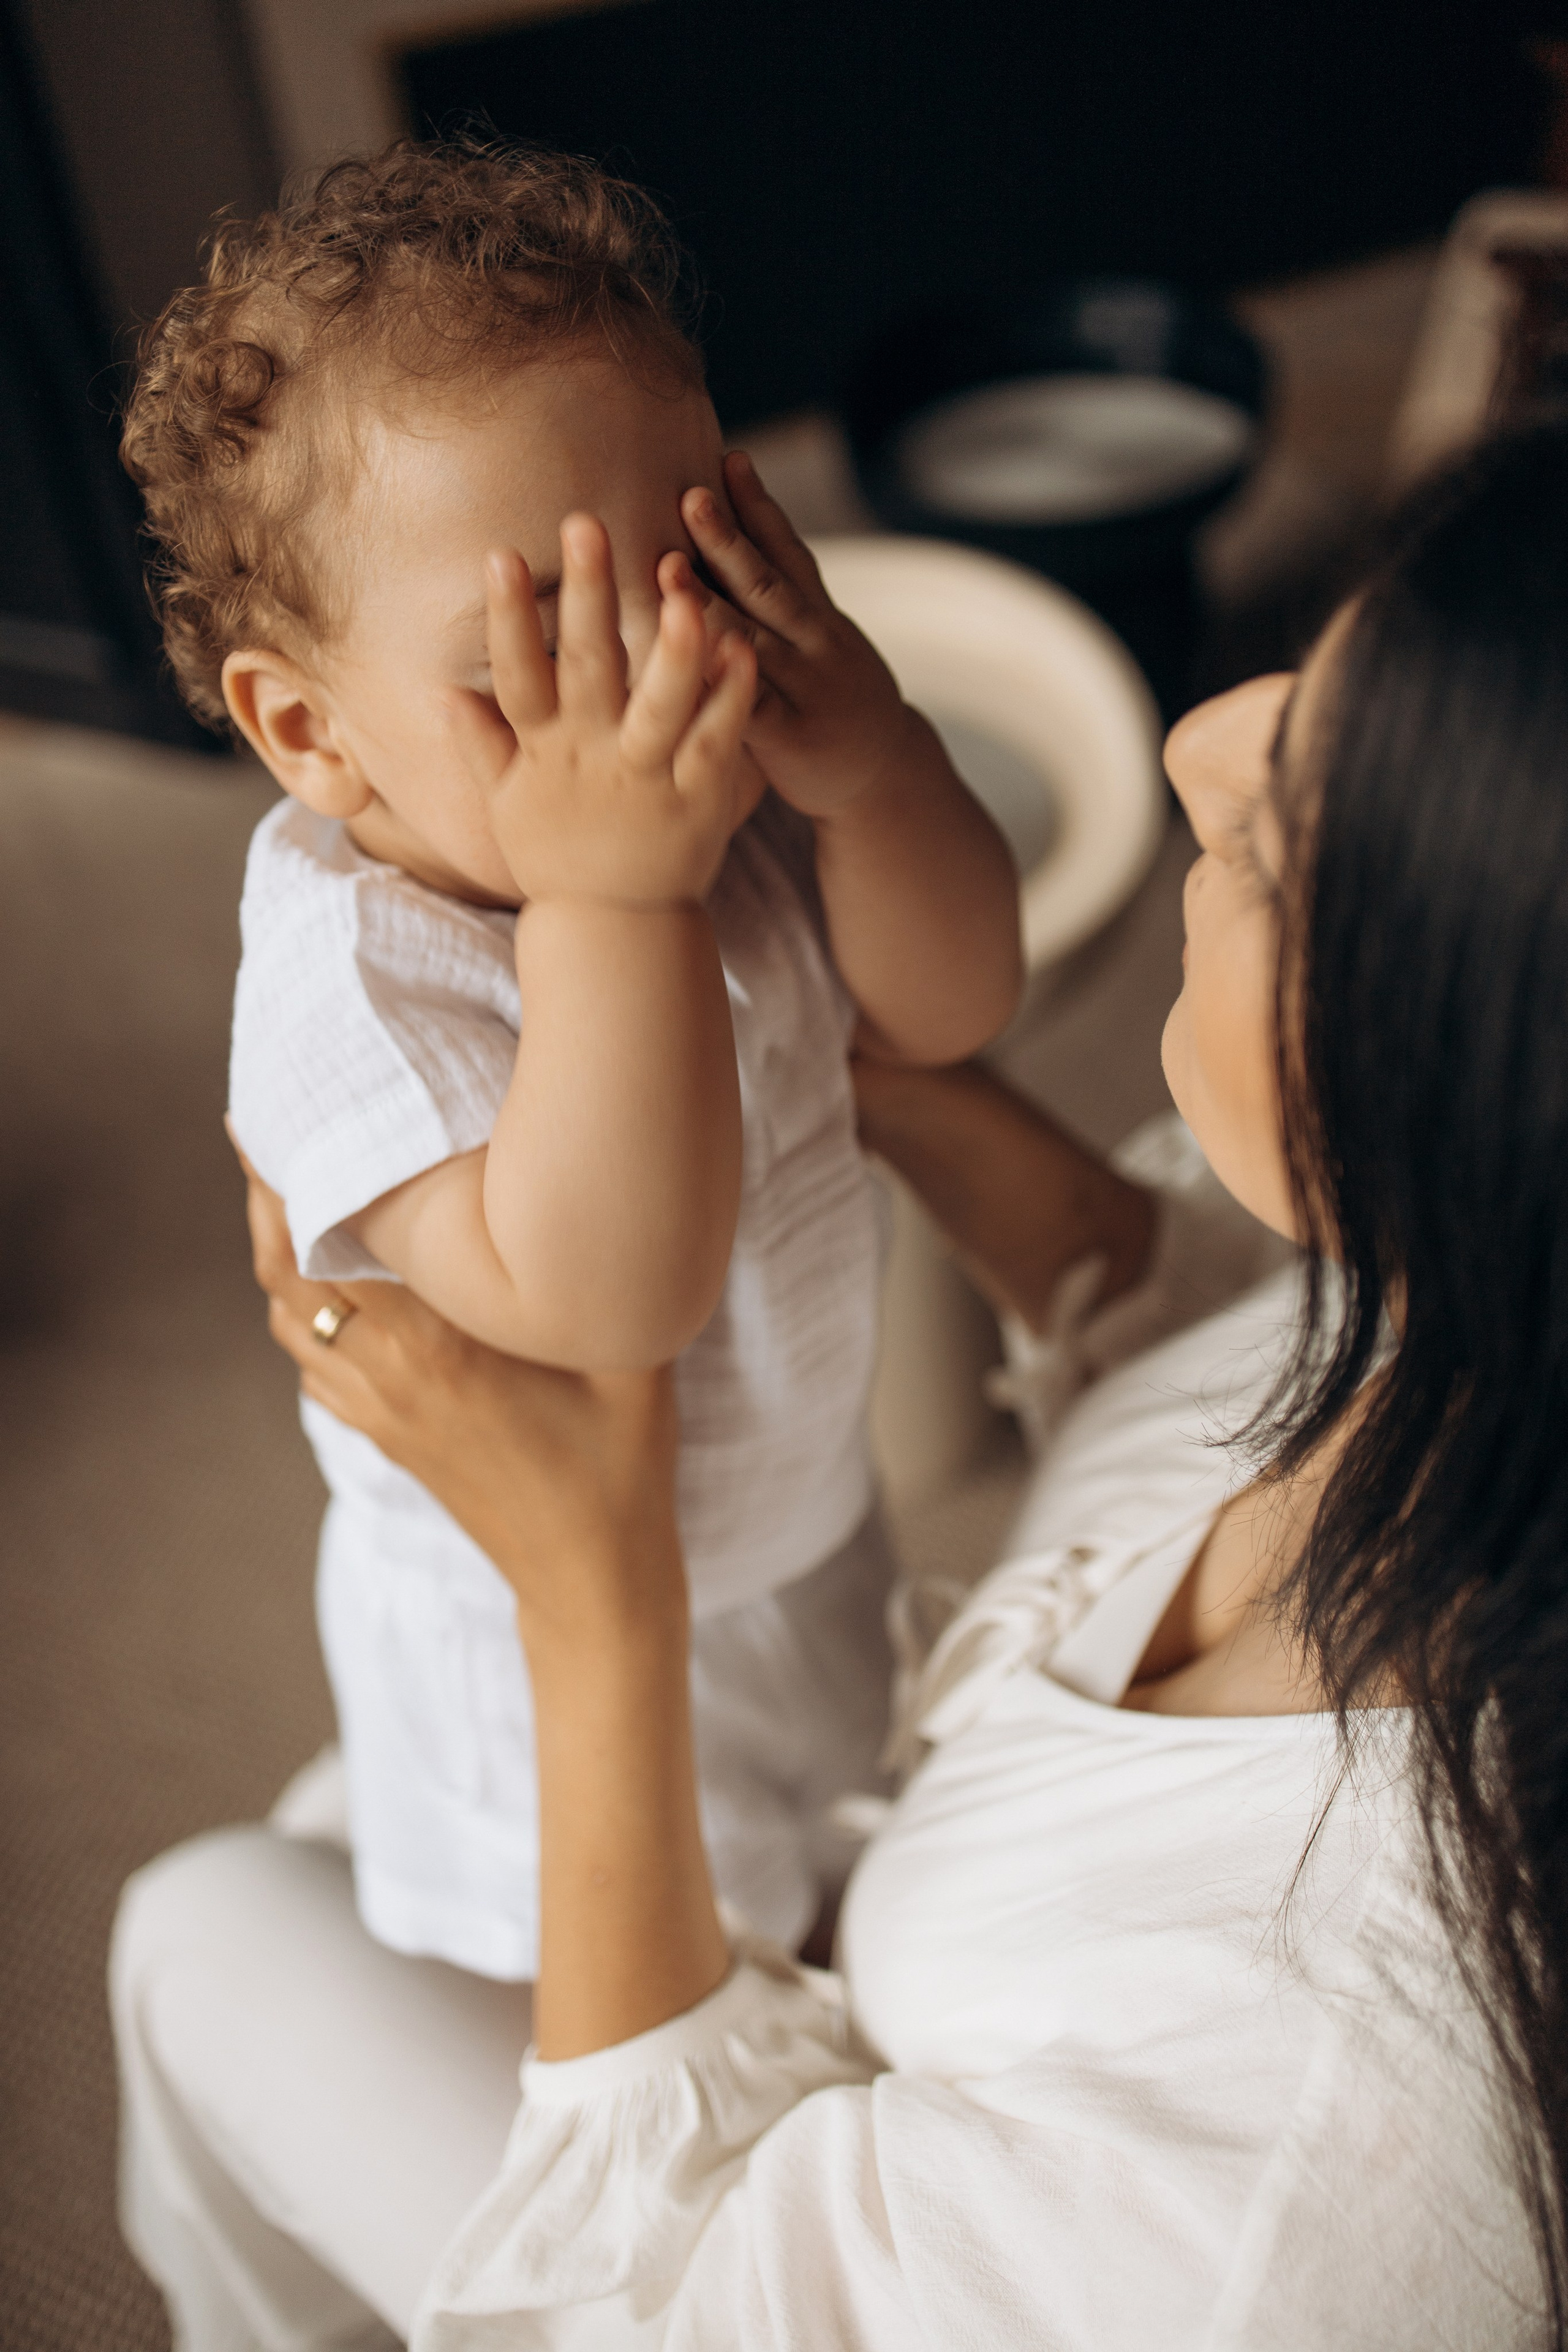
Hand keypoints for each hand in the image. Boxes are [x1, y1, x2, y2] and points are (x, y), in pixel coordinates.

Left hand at [238, 1151, 685, 1650]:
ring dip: (279, 1258)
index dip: (291, 1183)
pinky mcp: (386, 1438)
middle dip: (267, 1203)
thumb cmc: (620, 1463)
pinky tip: (331, 1285)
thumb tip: (580, 1191)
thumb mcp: (625, 1354)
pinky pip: (315, 1365)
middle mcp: (389, 1376)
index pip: (331, 1249)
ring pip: (291, 1323)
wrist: (592, 1577)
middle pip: (286, 1277)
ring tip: (288, 1198)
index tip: (275, 1121)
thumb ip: (590, 1279)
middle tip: (263, 1139)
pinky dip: (304, 1314)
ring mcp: (380, 1413)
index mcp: (435, 1347)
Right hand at [449, 513, 757, 907]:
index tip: (500, 553)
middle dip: (587, 595)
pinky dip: (731, 699)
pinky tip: (744, 649)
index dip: (507, 616)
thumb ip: (481, 745)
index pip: (518, 673)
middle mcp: (593, 757)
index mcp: (545, 750)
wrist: (616, 928)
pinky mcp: (699, 798)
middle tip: (588, 524)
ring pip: (659, 705)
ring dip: (670, 648)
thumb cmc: (559, 858)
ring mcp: (647, 778)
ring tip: (685, 591)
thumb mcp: (508, 805)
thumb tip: (444, 691)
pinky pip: (717, 741)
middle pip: (587, 668)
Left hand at [675, 451, 921, 819]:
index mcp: (818, 615)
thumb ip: (772, 604)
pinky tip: (689, 662)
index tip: (731, 456)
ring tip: (668, 568)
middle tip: (689, 495)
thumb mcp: (815, 644)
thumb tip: (718, 545)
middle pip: (768, 583)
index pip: (789, 549)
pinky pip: (752, 709)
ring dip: (709, 602)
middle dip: (727, 539)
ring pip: (755, 638)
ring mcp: (808, 688)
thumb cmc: (825, 704)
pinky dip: (723, 684)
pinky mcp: (794, 738)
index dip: (760, 505)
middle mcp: (817, 642)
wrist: (882, 776)